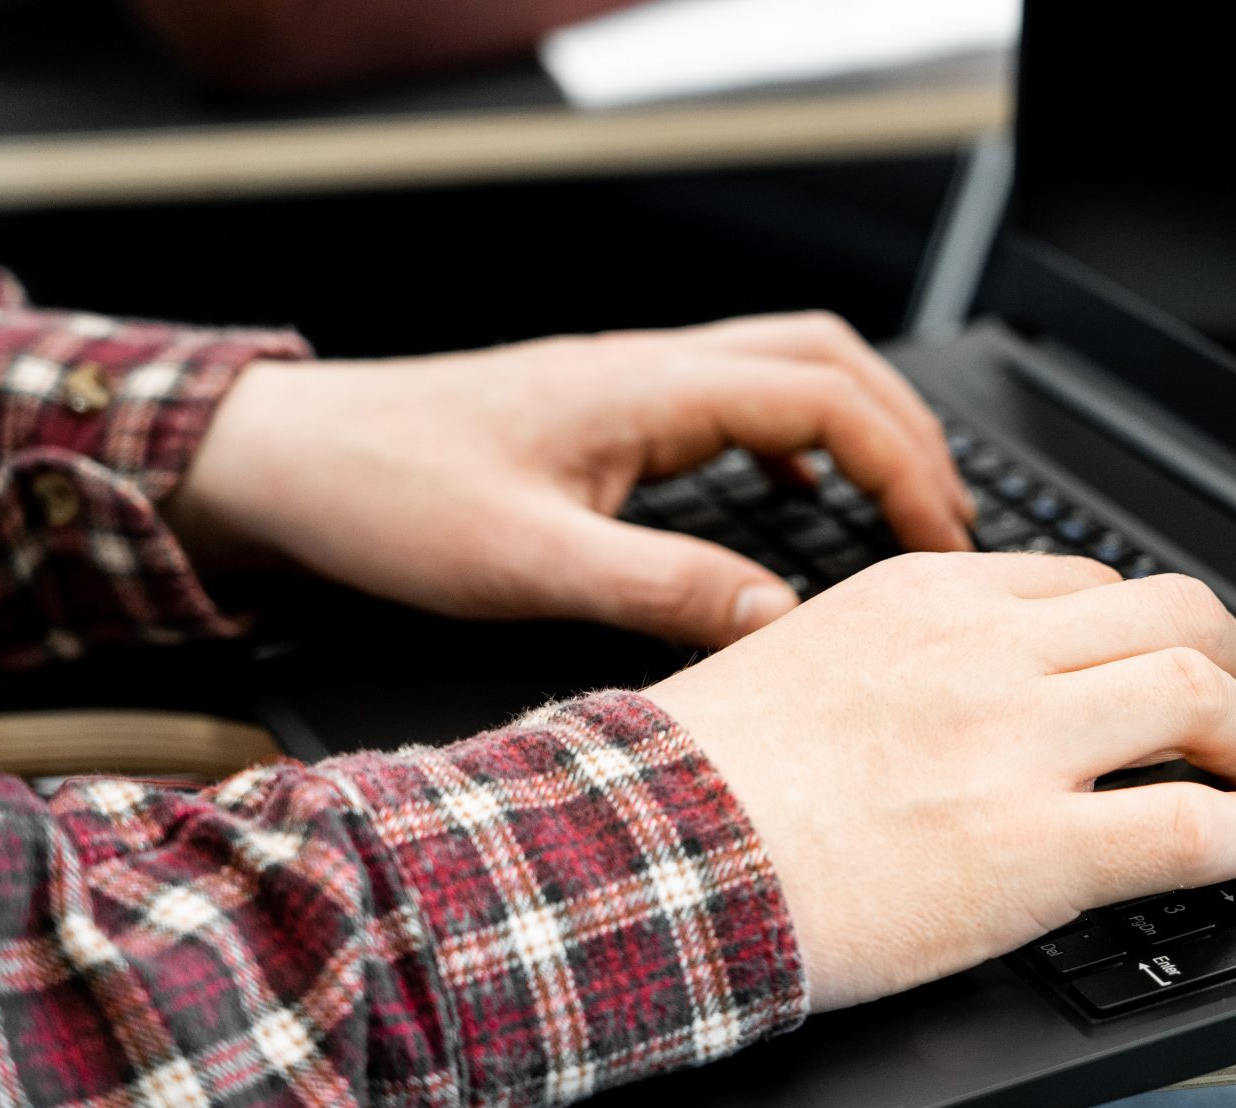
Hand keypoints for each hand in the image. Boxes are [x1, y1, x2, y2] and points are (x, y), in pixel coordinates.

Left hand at [165, 312, 973, 646]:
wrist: (286, 460)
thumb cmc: (384, 497)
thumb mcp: (528, 564)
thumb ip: (662, 590)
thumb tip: (782, 619)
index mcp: (648, 391)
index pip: (828, 400)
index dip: (907, 468)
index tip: (942, 547)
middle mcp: (651, 370)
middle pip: (829, 360)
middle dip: (908, 434)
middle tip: (949, 523)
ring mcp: (629, 383)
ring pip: (786, 369)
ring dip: (858, 427)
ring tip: (902, 506)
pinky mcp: (606, 412)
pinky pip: (733, 400)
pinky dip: (793, 439)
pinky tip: (792, 492)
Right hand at [644, 553, 1235, 1011]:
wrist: (648, 856)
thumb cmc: (699, 776)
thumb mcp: (802, 656)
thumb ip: (895, 653)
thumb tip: (953, 687)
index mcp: (927, 597)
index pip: (1089, 584)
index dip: (1149, 630)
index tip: (1159, 667)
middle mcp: (985, 652)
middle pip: (1178, 614)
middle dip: (1234, 664)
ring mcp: (1014, 745)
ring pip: (1205, 697)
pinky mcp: (1032, 851)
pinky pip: (1194, 826)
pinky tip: (1233, 850)